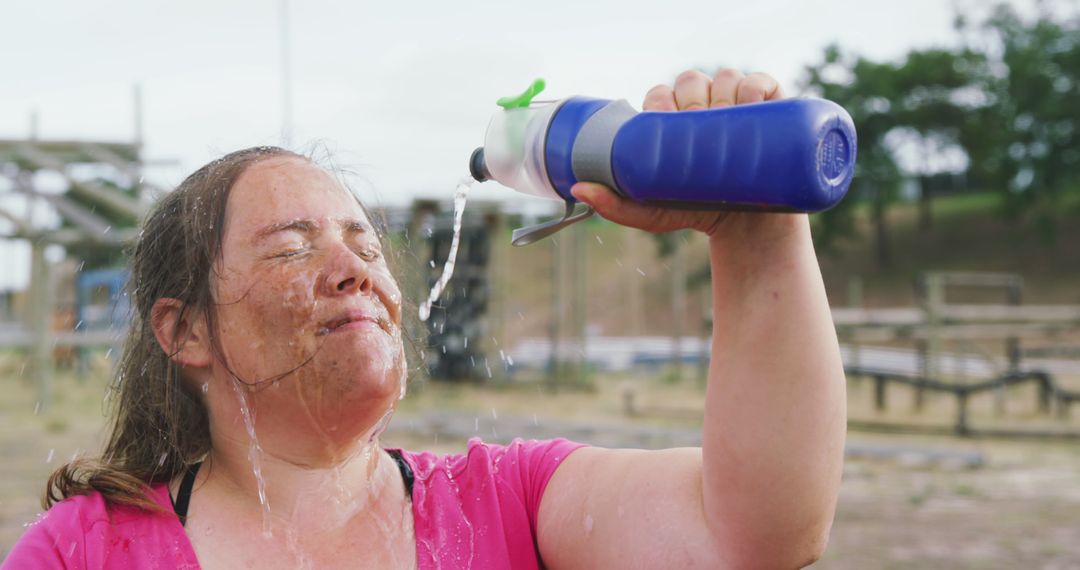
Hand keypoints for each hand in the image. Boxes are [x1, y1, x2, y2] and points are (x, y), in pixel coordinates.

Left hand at [570, 68, 786, 237]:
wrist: (747, 232)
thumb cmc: (695, 213)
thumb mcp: (651, 214)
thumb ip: (615, 205)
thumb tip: (578, 190)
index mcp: (672, 120)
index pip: (662, 93)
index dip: (662, 102)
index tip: (666, 122)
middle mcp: (703, 107)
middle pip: (691, 81)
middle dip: (692, 99)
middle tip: (698, 130)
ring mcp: (736, 106)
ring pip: (725, 77)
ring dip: (723, 93)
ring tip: (725, 125)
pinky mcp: (771, 109)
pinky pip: (760, 82)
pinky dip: (754, 87)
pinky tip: (749, 106)